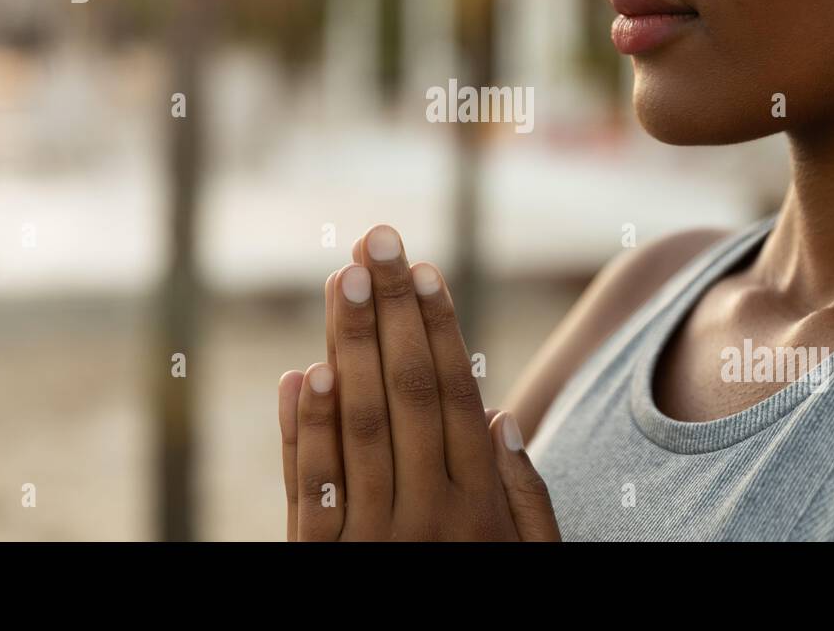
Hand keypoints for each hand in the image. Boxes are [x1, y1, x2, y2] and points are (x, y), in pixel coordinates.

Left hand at [277, 224, 559, 540]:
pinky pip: (309, 493)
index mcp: (479, 510)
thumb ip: (522, 496)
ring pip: (358, 429)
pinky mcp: (320, 570)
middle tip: (374, 240)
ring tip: (339, 278)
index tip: (422, 270)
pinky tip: (302, 373)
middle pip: (406, 395)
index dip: (437, 329)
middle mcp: (428, 519)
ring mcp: (371, 546)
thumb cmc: (490, 606)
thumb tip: (502, 411)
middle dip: (390, 312)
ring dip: (347, 347)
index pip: (455, 398)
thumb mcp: (531, 563)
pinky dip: (303, 432)